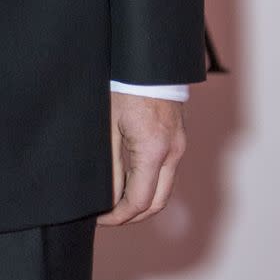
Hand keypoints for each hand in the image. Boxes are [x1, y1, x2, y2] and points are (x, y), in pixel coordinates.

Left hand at [97, 94, 186, 225]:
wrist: (148, 61)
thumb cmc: (124, 86)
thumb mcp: (109, 126)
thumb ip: (111, 165)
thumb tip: (108, 197)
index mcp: (153, 150)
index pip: (139, 201)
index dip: (118, 216)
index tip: (101, 219)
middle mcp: (172, 152)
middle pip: (157, 203)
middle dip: (132, 215)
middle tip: (108, 217)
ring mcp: (178, 146)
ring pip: (164, 189)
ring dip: (142, 200)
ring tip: (115, 201)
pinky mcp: (178, 138)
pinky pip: (166, 171)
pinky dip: (150, 183)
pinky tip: (130, 180)